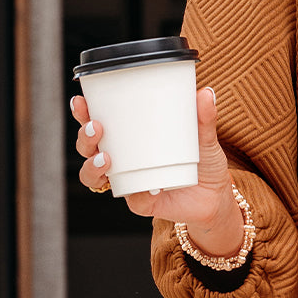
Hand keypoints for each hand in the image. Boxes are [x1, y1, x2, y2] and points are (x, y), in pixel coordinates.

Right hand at [70, 87, 244, 254]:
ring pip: (94, 176)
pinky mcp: (143, 203)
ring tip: (107, 157)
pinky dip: (139, 194)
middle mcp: (122, 160)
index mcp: (129, 138)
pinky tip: (150, 187)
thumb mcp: (204, 137)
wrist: (216, 196)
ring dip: (93, 166)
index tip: (80, 101)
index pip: (97, 122)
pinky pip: (134, 199)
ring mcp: (129, 182)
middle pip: (87, 148)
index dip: (83, 113)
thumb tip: (206, 93)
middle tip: (97, 127)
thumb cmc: (202, 162)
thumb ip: (203, 117)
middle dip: (84, 137)